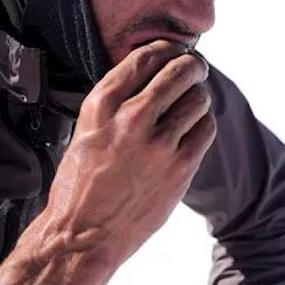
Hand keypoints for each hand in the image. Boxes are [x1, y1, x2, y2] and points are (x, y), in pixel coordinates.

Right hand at [40, 39, 215, 266]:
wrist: (82, 236)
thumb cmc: (79, 186)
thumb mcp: (84, 132)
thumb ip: (114, 105)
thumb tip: (147, 80)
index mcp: (101, 106)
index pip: (145, 57)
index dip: (166, 48)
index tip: (173, 50)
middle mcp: (131, 119)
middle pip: (179, 71)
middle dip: (192, 65)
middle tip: (194, 68)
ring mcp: (158, 144)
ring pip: (198, 98)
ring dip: (198, 96)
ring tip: (192, 101)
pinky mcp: (180, 168)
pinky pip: (206, 129)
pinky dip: (203, 123)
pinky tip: (193, 128)